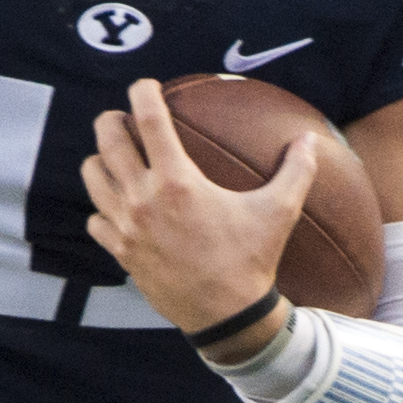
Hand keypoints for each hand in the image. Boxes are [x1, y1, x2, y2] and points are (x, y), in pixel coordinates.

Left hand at [81, 78, 318, 349]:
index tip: (145, 85)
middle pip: (108, 140)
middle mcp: (144, 199)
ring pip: (92, 176)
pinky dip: (101, 207)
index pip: (148, 119)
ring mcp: (127, 227)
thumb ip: (296, 171)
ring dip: (100, 160)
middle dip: (111, 119)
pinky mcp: (120, 252)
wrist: (226, 317)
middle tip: (122, 118)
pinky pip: (94, 219)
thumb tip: (310, 140)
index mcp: (178, 181)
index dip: (142, 92)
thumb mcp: (278, 213)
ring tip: (116, 158)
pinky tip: (118, 206)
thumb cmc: (252, 261)